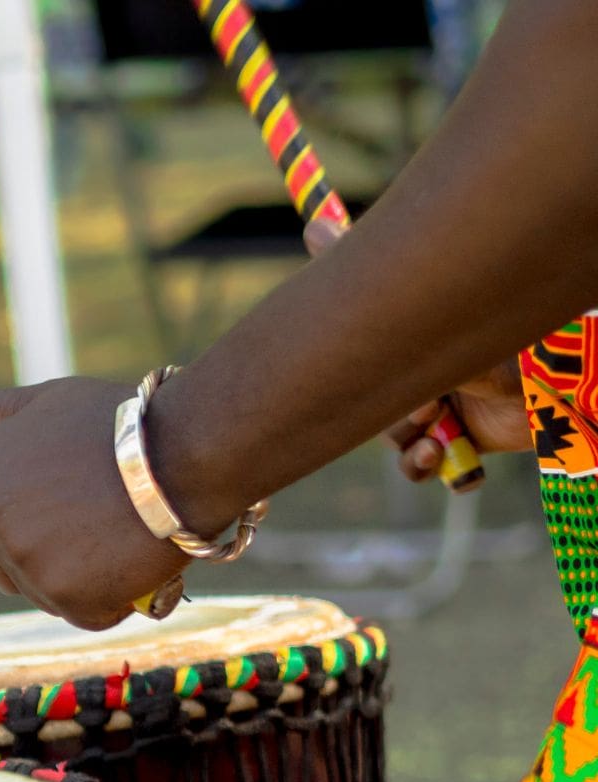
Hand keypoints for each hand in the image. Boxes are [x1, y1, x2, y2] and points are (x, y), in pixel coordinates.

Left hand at [0, 379, 192, 631]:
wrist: (190, 453)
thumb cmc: (119, 422)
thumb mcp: (45, 403)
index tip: (12, 515)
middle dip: (29, 548)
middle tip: (83, 513)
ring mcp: (31, 567)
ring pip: (35, 590)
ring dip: (68, 573)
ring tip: (112, 529)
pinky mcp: (70, 601)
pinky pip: (78, 611)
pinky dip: (103, 596)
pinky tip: (128, 557)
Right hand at [304, 216, 529, 480]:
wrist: (555, 368)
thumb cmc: (491, 327)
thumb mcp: (423, 303)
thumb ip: (368, 274)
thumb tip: (314, 223)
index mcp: (413, 351)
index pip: (369, 378)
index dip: (364, 393)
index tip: (377, 389)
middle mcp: (431, 381)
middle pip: (383, 421)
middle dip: (399, 422)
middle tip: (428, 408)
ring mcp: (455, 414)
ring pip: (408, 449)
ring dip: (414, 451)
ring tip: (438, 437)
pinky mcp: (478, 443)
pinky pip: (445, 471)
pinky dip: (443, 470)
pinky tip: (447, 458)